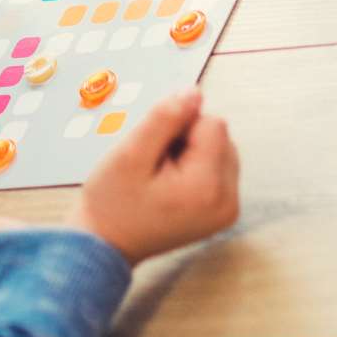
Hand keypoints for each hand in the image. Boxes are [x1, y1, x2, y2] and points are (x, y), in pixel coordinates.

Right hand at [65, 89, 238, 265]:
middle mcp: (228, 201)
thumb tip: (195, 92)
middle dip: (187, 138)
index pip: (212, 123)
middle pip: (219, 135)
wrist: (107, 244)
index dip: (180, 126)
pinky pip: (218, 166)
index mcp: (209, 187)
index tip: (155, 150)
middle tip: (155, 164)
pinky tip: (171, 183)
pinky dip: (195, 166)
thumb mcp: (131, 153)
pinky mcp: (223, 211)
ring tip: (162, 174)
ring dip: (191, 151)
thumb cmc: (114, 201)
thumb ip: (165, 118)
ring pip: (220, 147)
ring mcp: (228, 209)